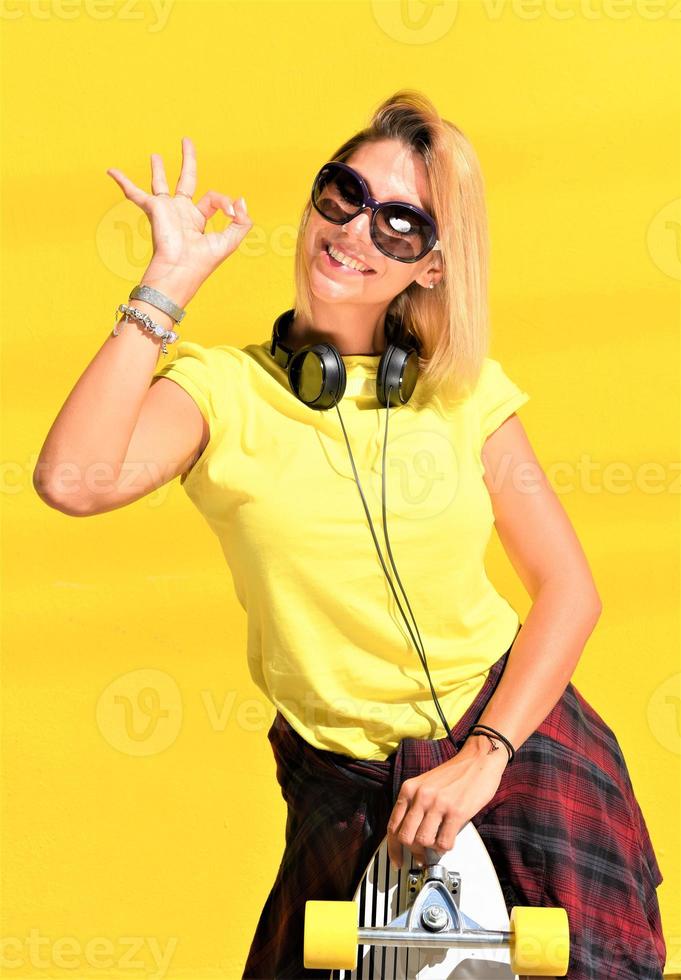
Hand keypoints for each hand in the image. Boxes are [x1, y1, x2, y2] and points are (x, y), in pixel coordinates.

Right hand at [106, 136, 252, 303]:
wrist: (178, 271)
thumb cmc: (202, 262)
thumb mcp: (230, 241)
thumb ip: (242, 221)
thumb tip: (241, 200)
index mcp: (197, 220)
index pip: (212, 198)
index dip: (224, 201)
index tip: (231, 211)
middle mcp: (181, 213)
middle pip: (186, 180)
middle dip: (187, 160)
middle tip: (186, 141)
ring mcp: (165, 210)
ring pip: (161, 182)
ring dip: (158, 168)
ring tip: (156, 155)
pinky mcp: (154, 208)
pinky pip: (135, 192)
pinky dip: (123, 181)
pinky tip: (111, 171)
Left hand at [386, 736, 508, 869]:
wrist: (478, 759)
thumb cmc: (455, 773)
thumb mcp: (425, 784)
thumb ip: (415, 804)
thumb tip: (409, 835)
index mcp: (410, 789)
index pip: (393, 825)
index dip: (393, 848)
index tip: (397, 860)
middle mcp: (421, 796)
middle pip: (405, 837)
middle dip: (413, 851)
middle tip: (422, 855)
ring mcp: (438, 804)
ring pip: (422, 841)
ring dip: (430, 850)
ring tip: (438, 845)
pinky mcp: (456, 812)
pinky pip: (444, 842)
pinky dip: (445, 848)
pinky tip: (449, 840)